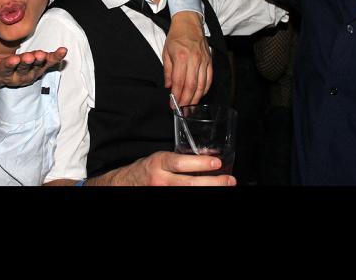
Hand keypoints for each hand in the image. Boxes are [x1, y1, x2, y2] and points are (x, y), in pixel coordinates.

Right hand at [0, 47, 66, 87]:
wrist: (11, 76)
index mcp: (6, 75)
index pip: (8, 70)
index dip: (10, 65)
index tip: (12, 60)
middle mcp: (22, 75)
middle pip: (25, 68)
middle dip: (28, 62)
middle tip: (30, 57)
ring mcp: (34, 71)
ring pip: (38, 66)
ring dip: (42, 60)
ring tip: (44, 55)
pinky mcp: (43, 66)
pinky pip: (51, 62)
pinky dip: (57, 57)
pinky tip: (63, 51)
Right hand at [103, 151, 235, 185]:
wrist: (126, 184)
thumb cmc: (146, 169)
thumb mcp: (161, 158)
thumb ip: (180, 159)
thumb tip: (207, 157)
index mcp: (159, 164)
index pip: (181, 163)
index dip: (200, 163)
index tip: (217, 162)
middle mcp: (161, 180)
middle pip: (190, 184)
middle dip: (213, 182)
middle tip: (229, 180)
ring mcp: (163, 193)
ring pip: (190, 193)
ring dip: (209, 190)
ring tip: (225, 186)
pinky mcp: (165, 198)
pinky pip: (185, 198)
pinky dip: (199, 196)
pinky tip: (210, 193)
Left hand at [163, 11, 212, 106]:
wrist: (189, 22)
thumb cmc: (176, 36)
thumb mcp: (166, 52)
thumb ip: (168, 71)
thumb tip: (169, 86)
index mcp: (181, 57)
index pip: (179, 82)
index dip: (176, 95)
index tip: (172, 104)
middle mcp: (194, 59)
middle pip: (191, 86)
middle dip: (186, 100)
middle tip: (181, 108)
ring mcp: (203, 60)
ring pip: (202, 84)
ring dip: (196, 97)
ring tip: (190, 105)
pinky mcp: (209, 60)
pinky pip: (209, 78)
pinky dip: (205, 89)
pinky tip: (200, 94)